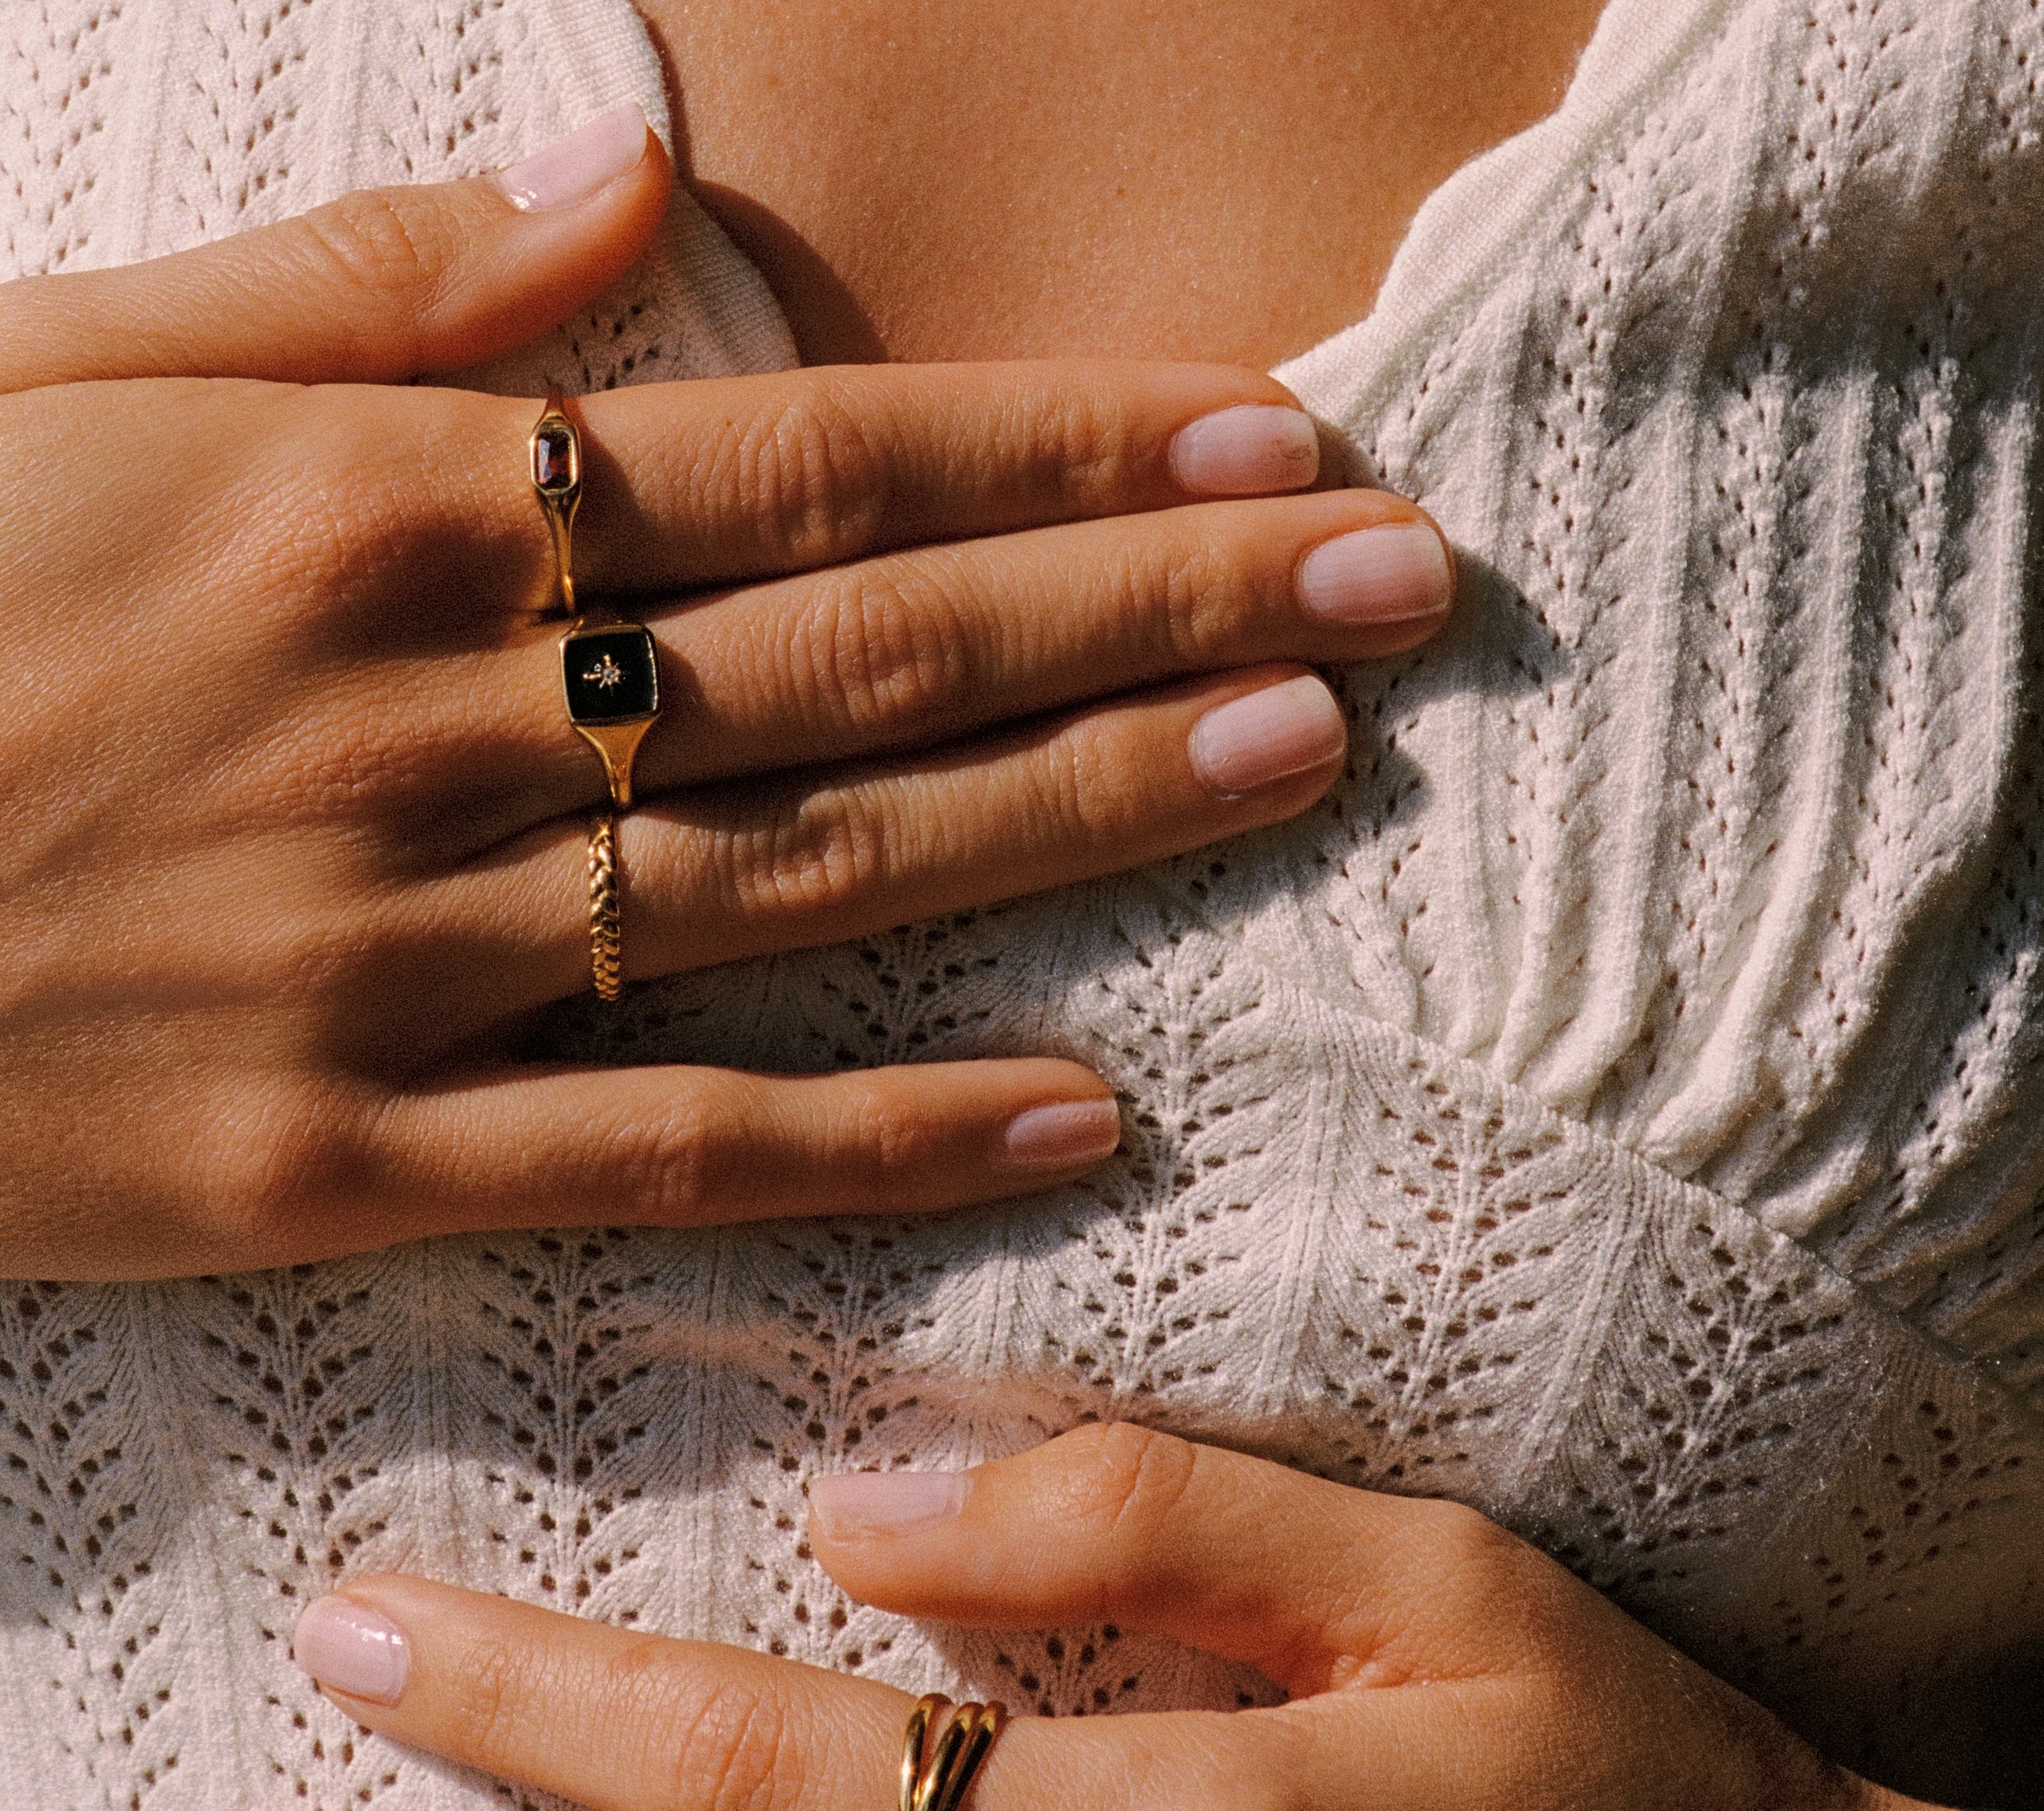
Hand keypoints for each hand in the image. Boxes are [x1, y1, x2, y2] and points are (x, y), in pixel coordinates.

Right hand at [0, 109, 1456, 1278]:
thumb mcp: (58, 363)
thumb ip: (356, 282)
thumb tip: (621, 174)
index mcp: (384, 512)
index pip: (822, 459)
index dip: (1070, 445)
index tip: (1273, 430)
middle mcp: (443, 724)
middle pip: (888, 654)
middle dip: (1164, 605)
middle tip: (1399, 579)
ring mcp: (404, 955)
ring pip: (830, 883)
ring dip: (1093, 816)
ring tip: (1312, 758)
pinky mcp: (340, 1163)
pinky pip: (668, 1149)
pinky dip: (883, 1142)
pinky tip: (1081, 1121)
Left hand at [291, 1423, 1937, 1810]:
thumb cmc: (1604, 1758)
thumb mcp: (1428, 1587)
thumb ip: (1153, 1532)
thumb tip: (873, 1512)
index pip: (784, 1769)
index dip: (555, 1704)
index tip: (370, 1617)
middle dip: (512, 1767)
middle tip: (353, 1644)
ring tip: (461, 1689)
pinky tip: (657, 1774)